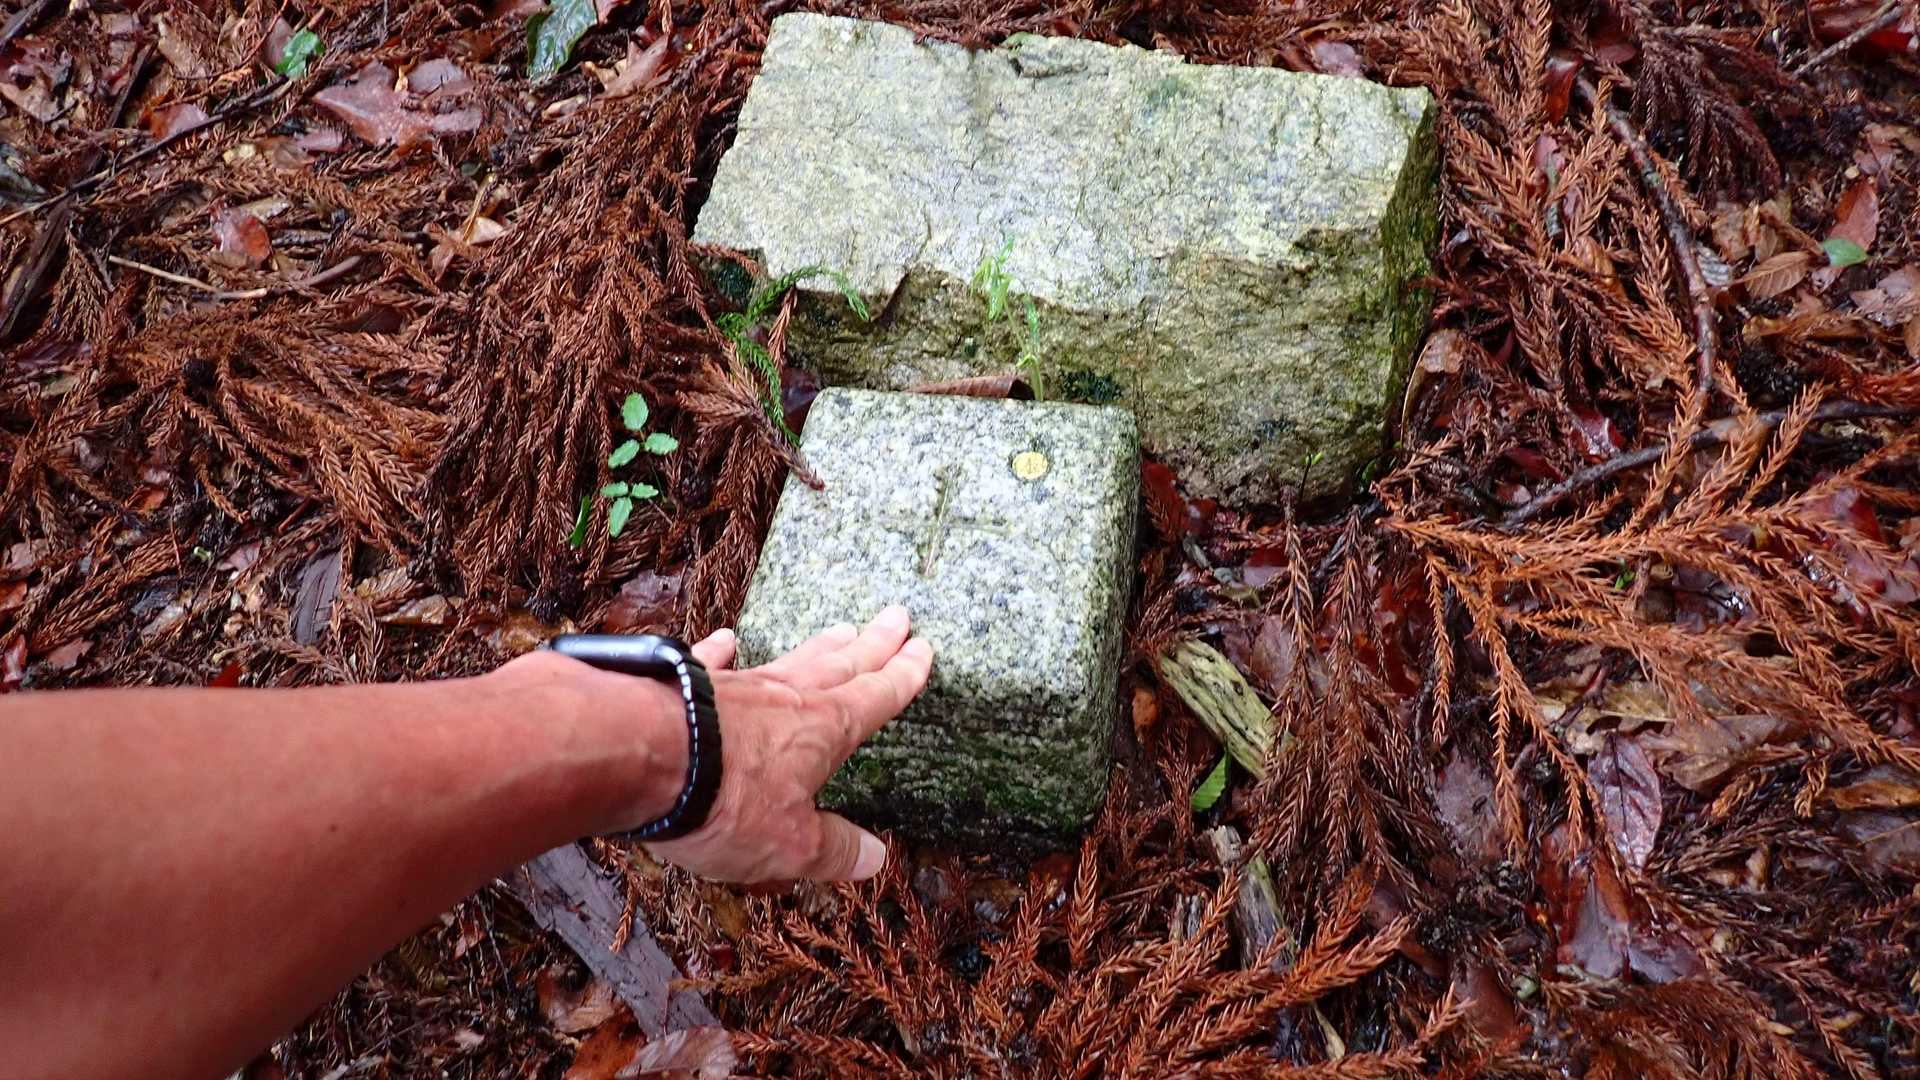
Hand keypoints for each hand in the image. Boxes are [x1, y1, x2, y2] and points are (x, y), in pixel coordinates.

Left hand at [654, 606, 931, 881]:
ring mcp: (738, 686)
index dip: (903, 676)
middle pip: (842, 665)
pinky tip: (727, 638)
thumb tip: (877, 858)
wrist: (637, 756)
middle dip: (873, 645)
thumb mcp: (789, 846)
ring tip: (841, 628)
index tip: (923, 649)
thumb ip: (833, 849)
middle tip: (897, 617)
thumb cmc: (723, 802)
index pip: (876, 698)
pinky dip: (722, 650)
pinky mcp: (688, 684)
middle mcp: (787, 698)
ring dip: (819, 646)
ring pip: (790, 660)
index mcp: (824, 732)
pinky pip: (714, 661)